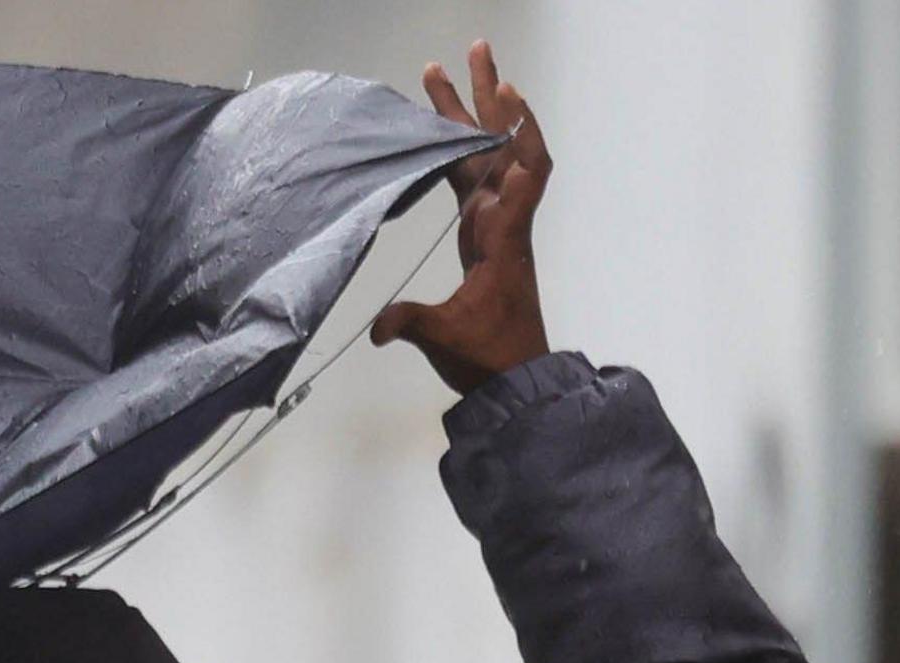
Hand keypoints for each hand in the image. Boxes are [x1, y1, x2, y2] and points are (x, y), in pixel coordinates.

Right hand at [369, 41, 552, 394]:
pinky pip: (476, 177)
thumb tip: (377, 327)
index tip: (504, 93)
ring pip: (485, 156)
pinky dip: (466, 148)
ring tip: (449, 73)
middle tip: (474, 50)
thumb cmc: (487, 354)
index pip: (522, 172)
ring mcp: (493, 223)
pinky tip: (452, 129)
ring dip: (471, 114)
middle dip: (486, 97)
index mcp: (502, 236)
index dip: (515, 131)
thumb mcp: (446, 337)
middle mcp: (503, 219)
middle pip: (499, 146)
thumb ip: (412, 323)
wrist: (513, 376)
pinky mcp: (480, 233)